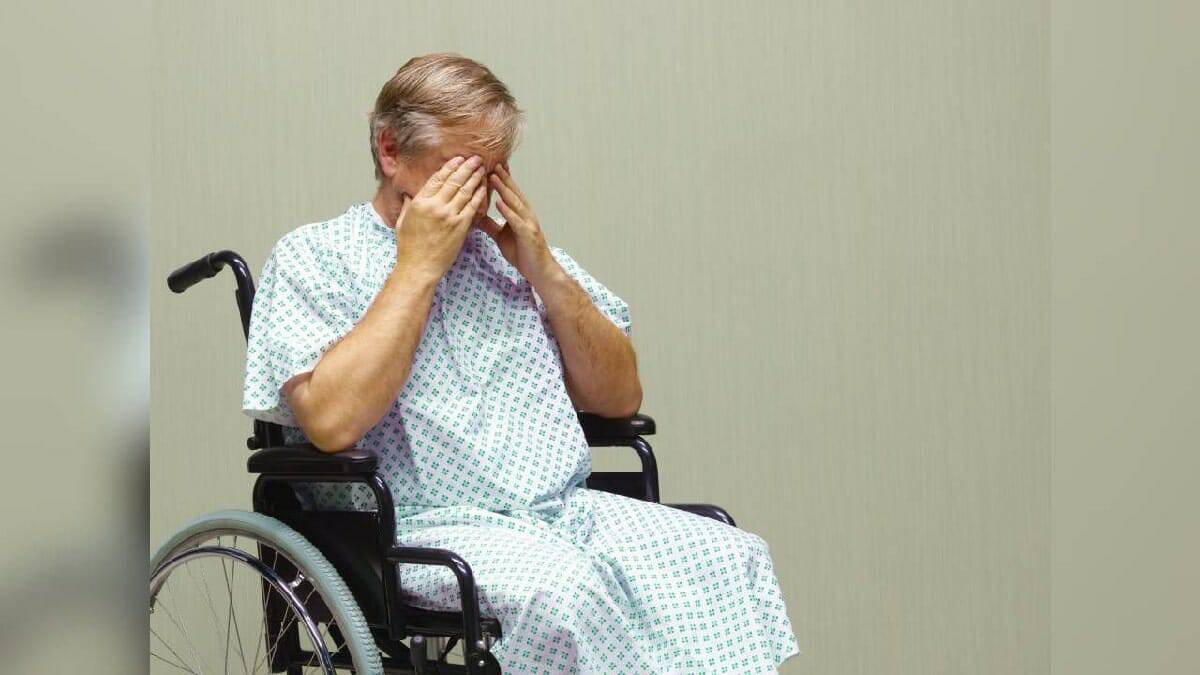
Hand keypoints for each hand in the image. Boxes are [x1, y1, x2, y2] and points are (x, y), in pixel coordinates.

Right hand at [394, 155, 488, 281]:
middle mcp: (435, 206)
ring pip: (465, 191)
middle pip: (454, 181)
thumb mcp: (402, 222)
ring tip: (482, 168)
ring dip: (475, 178)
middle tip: (476, 158)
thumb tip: (409, 195)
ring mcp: (449, 216)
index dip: (449, 167)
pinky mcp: (460, 227)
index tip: (458, 159)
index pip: (437, 178)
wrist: (419, 268)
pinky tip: (484, 187)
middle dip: (466, 167)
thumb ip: (408, 205)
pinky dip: (479, 195)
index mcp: (419, 202)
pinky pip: (472, 207)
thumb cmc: (409, 247)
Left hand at [474, 162, 557, 285]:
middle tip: (491, 162)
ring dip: (504, 189)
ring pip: (515, 202)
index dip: (501, 179)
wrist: (539, 270)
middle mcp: (525, 214)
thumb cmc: (522, 253)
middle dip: (502, 177)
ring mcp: (528, 223)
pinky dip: (508, 211)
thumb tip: (476, 216)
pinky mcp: (528, 234)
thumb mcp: (501, 236)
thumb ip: (491, 225)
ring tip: (493, 176)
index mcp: (519, 213)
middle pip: (513, 192)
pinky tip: (499, 203)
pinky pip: (516, 220)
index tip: (491, 165)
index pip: (509, 193)